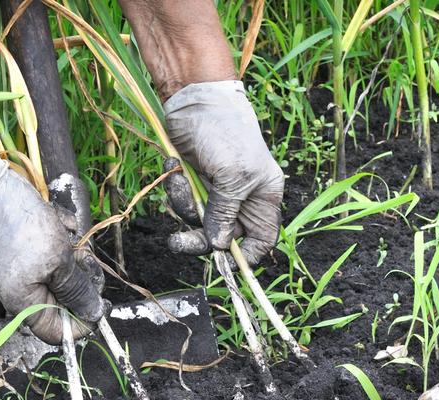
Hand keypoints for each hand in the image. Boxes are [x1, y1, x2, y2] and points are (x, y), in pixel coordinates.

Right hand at [0, 162, 105, 343]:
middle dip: (82, 280)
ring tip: (67, 238)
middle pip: (70, 303)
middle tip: (80, 259)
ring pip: (71, 277)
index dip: (84, 323)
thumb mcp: (59, 263)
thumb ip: (78, 291)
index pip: (60, 333)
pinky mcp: (38, 255)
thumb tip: (96, 313)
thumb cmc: (23, 230)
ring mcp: (34, 274)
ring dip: (76, 256)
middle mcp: (29, 295)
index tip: (102, 302)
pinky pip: (64, 256)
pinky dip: (67, 241)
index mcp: (28, 306)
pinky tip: (60, 227)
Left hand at [162, 80, 283, 264]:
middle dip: (200, 238)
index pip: (261, 239)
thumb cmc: (226, 132)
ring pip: (199, 220)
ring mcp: (217, 190)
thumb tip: (219, 246)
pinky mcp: (195, 181)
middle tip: (178, 242)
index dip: (246, 255)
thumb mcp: (232, 177)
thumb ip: (226, 214)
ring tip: (178, 179)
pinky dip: (175, 188)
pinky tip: (174, 167)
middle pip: (224, 236)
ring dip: (184, 204)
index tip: (224, 262)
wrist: (195, 98)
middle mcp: (243, 197)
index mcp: (264, 196)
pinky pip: (183, 200)